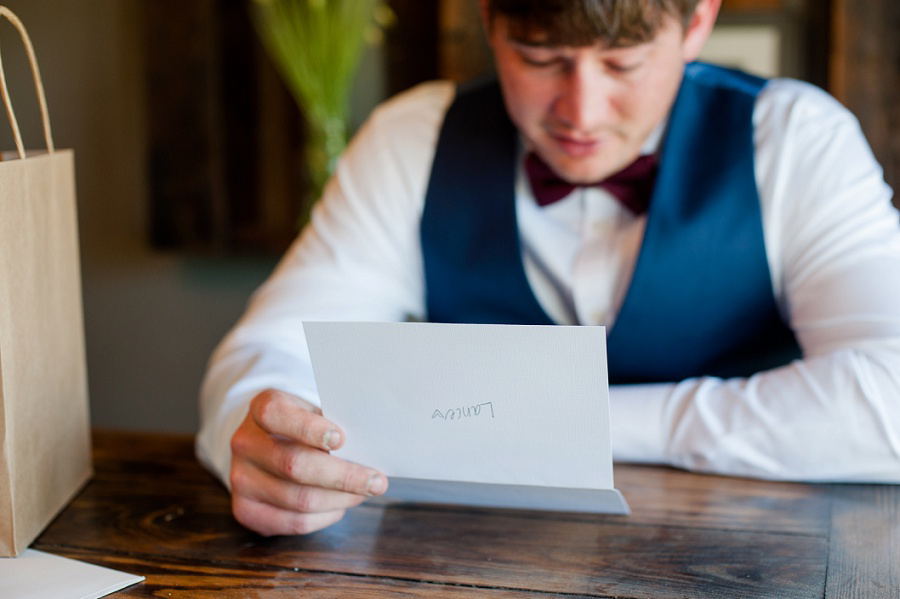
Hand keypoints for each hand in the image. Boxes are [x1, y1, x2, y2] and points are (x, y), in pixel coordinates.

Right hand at [229, 389, 387, 534]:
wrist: (268, 442)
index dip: (309, 429)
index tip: (341, 439)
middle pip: (295, 466)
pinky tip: (340, 506)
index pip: (278, 415)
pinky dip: (325, 517)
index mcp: (261, 408)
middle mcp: (245, 443)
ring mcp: (241, 479)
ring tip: (363, 494)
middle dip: (343, 476)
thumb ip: (332, 425)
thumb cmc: (304, 425)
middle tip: (376, 482)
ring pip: (299, 499)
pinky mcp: (246, 510)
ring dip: (340, 500)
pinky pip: (293, 522)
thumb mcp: (314, 411)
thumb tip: (368, 450)